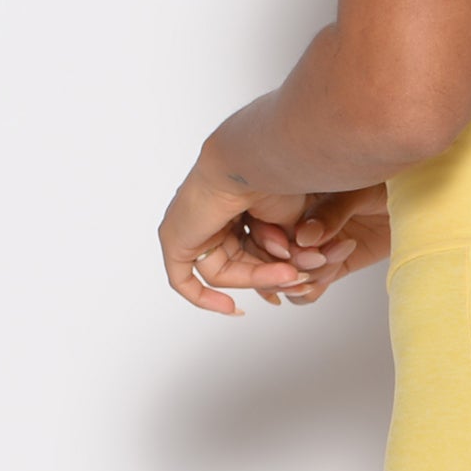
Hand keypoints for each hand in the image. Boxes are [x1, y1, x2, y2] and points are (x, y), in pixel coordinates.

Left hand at [158, 162, 315, 314]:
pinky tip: (232, 308)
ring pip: (222, 270)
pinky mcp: (175, 239)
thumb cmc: (273, 177)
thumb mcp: (289, 219)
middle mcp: (209, 214)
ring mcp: (190, 227)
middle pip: (237, 260)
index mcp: (232, 204)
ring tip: (286, 273)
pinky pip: (183, 280)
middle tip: (295, 278)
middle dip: (267, 275)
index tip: (294, 282)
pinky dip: (205, 298)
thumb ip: (288, 246)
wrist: (250, 162)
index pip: (249, 247)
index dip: (272, 268)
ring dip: (256, 276)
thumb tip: (294, 275)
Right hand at [246, 183, 390, 306]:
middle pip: (266, 256)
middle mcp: (297, 223)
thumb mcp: (359, 191)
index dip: (270, 240)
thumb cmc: (391, 185)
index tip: (292, 244)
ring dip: (306, 273)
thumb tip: (304, 235)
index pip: (261, 224)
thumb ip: (331, 212)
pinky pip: (308, 288)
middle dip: (289, 262)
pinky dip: (314, 287)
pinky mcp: (331, 266)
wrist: (421, 207)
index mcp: (294, 196)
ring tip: (335, 255)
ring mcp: (313, 247)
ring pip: (285, 276)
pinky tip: (337, 264)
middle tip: (318, 256)